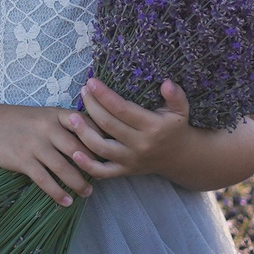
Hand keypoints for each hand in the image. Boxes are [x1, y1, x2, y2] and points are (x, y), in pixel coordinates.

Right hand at [0, 102, 102, 206]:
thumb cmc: (22, 121)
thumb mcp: (45, 115)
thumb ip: (67, 124)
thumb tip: (95, 140)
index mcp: (56, 115)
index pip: (86, 126)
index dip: (100, 141)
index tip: (110, 153)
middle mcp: (47, 128)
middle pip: (78, 149)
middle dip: (92, 165)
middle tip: (103, 177)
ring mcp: (35, 145)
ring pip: (63, 167)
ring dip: (78, 183)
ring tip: (87, 192)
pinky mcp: (23, 160)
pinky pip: (45, 180)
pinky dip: (57, 192)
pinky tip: (66, 201)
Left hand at [59, 78, 191, 182]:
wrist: (179, 158)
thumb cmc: (175, 128)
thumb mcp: (181, 110)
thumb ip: (176, 96)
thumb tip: (167, 83)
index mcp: (152, 127)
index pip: (122, 109)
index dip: (104, 95)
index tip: (92, 82)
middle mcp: (140, 144)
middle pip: (108, 124)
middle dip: (92, 106)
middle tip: (82, 92)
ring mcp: (130, 160)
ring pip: (101, 148)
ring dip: (83, 133)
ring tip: (72, 117)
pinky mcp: (124, 171)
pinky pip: (102, 171)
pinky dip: (87, 165)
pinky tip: (74, 153)